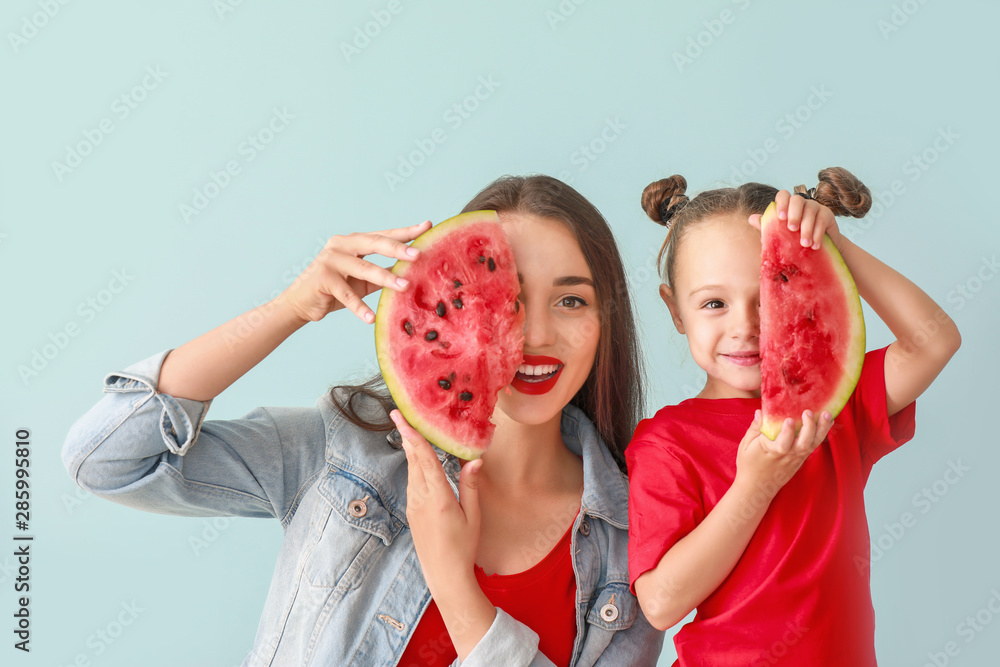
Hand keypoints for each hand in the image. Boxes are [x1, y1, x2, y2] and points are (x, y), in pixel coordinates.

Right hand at [275, 220, 432, 323]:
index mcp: (353, 241)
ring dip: (385, 278)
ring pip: (363, 268)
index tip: (428, 226)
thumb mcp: (362, 280)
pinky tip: (372, 318)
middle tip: (419, 255)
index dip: (406, 232)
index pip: (384, 235)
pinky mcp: (323, 279)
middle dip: (398, 249)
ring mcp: (330, 260)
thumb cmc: (335, 289)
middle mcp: (341, 245)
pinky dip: (359, 307)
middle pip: (374, 244)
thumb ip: (383, 273)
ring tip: (405, 286)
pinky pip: (346, 295)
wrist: (300, 303)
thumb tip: (413, 273)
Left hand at [390, 410, 482, 592]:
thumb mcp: (473, 516)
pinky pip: (412, 481)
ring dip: (410, 449)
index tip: (402, 419)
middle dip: (405, 435)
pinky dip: (414, 465)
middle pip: (413, 460)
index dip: (413, 437)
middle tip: (398, 412)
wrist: (443, 575)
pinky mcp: (412, 511)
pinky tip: (417, 457)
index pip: (424, 460)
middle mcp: (421, 499)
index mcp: (438, 498)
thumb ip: (470, 486)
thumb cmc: (463, 547)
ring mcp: (414, 505)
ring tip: (408, 427)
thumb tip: (474, 460)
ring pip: (411, 470)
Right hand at [733, 409, 833, 502]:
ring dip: (821, 429)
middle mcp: (787, 456)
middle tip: (808, 412)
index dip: (787, 432)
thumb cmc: (748, 465)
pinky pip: (813, 447)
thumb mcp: (745, 445)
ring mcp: (796, 459)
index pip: (782, 443)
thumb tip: (760, 412)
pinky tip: (826, 423)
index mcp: (771, 451)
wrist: (756, 487)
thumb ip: (754, 428)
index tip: (789, 420)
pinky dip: (821, 434)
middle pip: (803, 444)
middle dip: (809, 427)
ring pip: (812, 445)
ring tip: (827, 414)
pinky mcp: (801, 460)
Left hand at [748, 190, 841, 251]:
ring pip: (811, 210)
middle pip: (797, 200)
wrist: (818, 249)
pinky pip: (822, 220)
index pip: (783, 195)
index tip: (780, 217)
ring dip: (807, 228)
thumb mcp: (780, 234)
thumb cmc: (794, 240)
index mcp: (788, 205)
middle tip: (792, 230)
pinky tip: (815, 246)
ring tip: (804, 244)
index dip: (782, 203)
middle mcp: (802, 203)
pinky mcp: (827, 214)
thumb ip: (767, 226)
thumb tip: (751, 218)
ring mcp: (815, 206)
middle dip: (794, 214)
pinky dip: (818, 233)